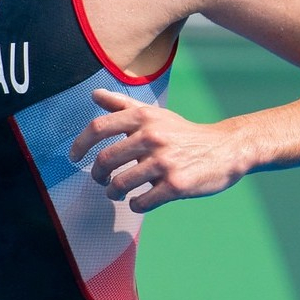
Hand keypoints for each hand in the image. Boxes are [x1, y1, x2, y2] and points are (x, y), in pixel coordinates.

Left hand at [69, 88, 245, 213]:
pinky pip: (143, 201)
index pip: (99, 128)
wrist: (226, 149)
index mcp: (143, 117)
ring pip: (120, 183)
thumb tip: (94, 94)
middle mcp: (152, 136)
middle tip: (100, 180)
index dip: (80, 144)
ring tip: (116, 192)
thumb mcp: (155, 114)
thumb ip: (123, 104)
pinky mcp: (176, 185)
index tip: (74, 157)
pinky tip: (139, 201)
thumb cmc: (184, 133)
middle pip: (105, 159)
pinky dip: (136, 204)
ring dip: (113, 192)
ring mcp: (164, 162)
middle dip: (97, 174)